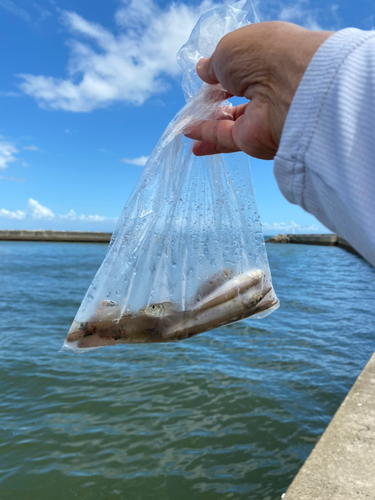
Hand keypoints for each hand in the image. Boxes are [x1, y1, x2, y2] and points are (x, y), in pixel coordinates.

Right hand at [185, 21, 332, 158]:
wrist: (289, 87)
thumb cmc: (262, 55)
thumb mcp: (228, 49)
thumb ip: (213, 64)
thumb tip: (203, 70)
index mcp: (270, 58)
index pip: (246, 68)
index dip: (225, 72)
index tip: (208, 76)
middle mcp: (269, 88)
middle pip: (240, 98)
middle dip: (219, 100)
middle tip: (199, 102)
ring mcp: (262, 117)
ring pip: (231, 121)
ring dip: (209, 123)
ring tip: (187, 123)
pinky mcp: (254, 140)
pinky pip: (225, 137)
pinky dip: (206, 134)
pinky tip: (188, 132)